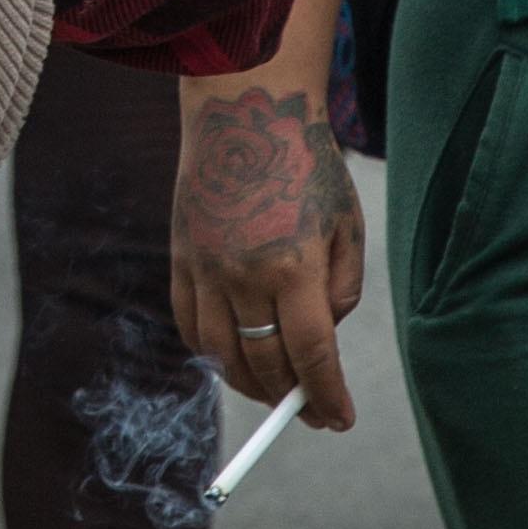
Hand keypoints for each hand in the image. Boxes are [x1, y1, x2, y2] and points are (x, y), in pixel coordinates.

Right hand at [167, 63, 367, 430]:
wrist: (244, 109)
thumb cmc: (305, 164)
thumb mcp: (346, 224)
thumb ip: (340, 289)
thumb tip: (322, 340)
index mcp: (293, 264)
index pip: (311, 355)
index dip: (326, 395)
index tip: (339, 419)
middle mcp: (244, 274)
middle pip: (266, 363)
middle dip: (293, 397)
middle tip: (312, 411)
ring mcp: (205, 269)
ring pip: (223, 356)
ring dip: (251, 384)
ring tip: (275, 391)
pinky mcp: (181, 259)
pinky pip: (191, 327)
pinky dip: (213, 354)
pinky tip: (235, 359)